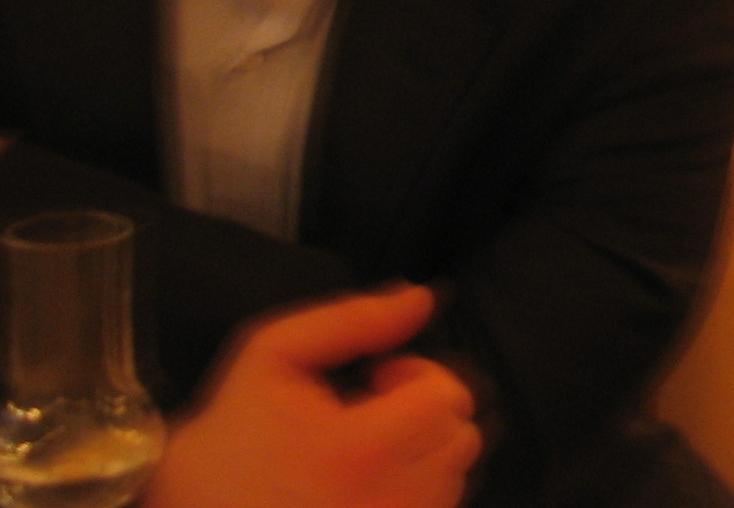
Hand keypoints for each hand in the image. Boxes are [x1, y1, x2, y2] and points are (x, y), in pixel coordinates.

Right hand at [144, 285, 481, 507]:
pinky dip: (407, 494)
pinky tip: (357, 489)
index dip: (414, 376)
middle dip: (420, 414)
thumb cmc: (219, 452)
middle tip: (364, 418)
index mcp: (364, 451)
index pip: (448, 396)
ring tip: (356, 457)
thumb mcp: (267, 358)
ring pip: (451, 478)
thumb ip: (349, 319)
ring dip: (418, 455)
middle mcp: (390, 503)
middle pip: (460, 437)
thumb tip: (419, 299)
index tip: (373, 383)